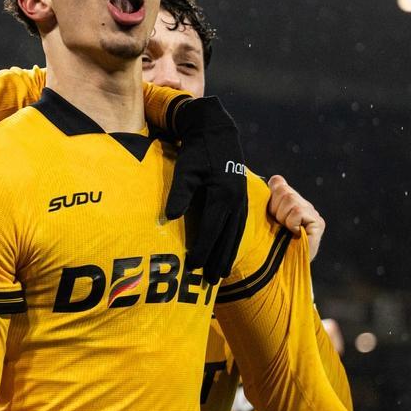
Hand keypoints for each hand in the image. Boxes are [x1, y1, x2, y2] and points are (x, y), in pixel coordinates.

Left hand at [164, 96, 248, 279]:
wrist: (217, 129)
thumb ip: (179, 194)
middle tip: (210, 281)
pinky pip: (239, 225)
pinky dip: (234, 241)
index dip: (202, 250)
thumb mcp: (186, 169)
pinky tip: (228, 250)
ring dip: (228, 254)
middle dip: (218, 260)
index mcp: (223, 195)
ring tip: (221, 273)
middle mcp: (236, 200)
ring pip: (236, 233)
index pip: (211, 230)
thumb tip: (169, 218)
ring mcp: (242, 198)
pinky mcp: (241, 196)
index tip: (192, 267)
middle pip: (227, 237)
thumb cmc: (197, 149)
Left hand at [266, 174, 325, 260]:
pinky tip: (293, 233)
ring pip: (291, 200)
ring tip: (284, 231)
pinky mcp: (318, 223)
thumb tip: (274, 179)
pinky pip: (299, 212)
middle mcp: (300, 204)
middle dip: (274, 209)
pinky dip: (292, 223)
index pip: (277, 183)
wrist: (272, 267)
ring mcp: (311, 213)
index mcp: (286, 201)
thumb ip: (263, 198)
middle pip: (283, 190)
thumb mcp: (259, 217)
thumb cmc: (263, 243)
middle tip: (276, 226)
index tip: (267, 213)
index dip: (269, 197)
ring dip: (282, 217)